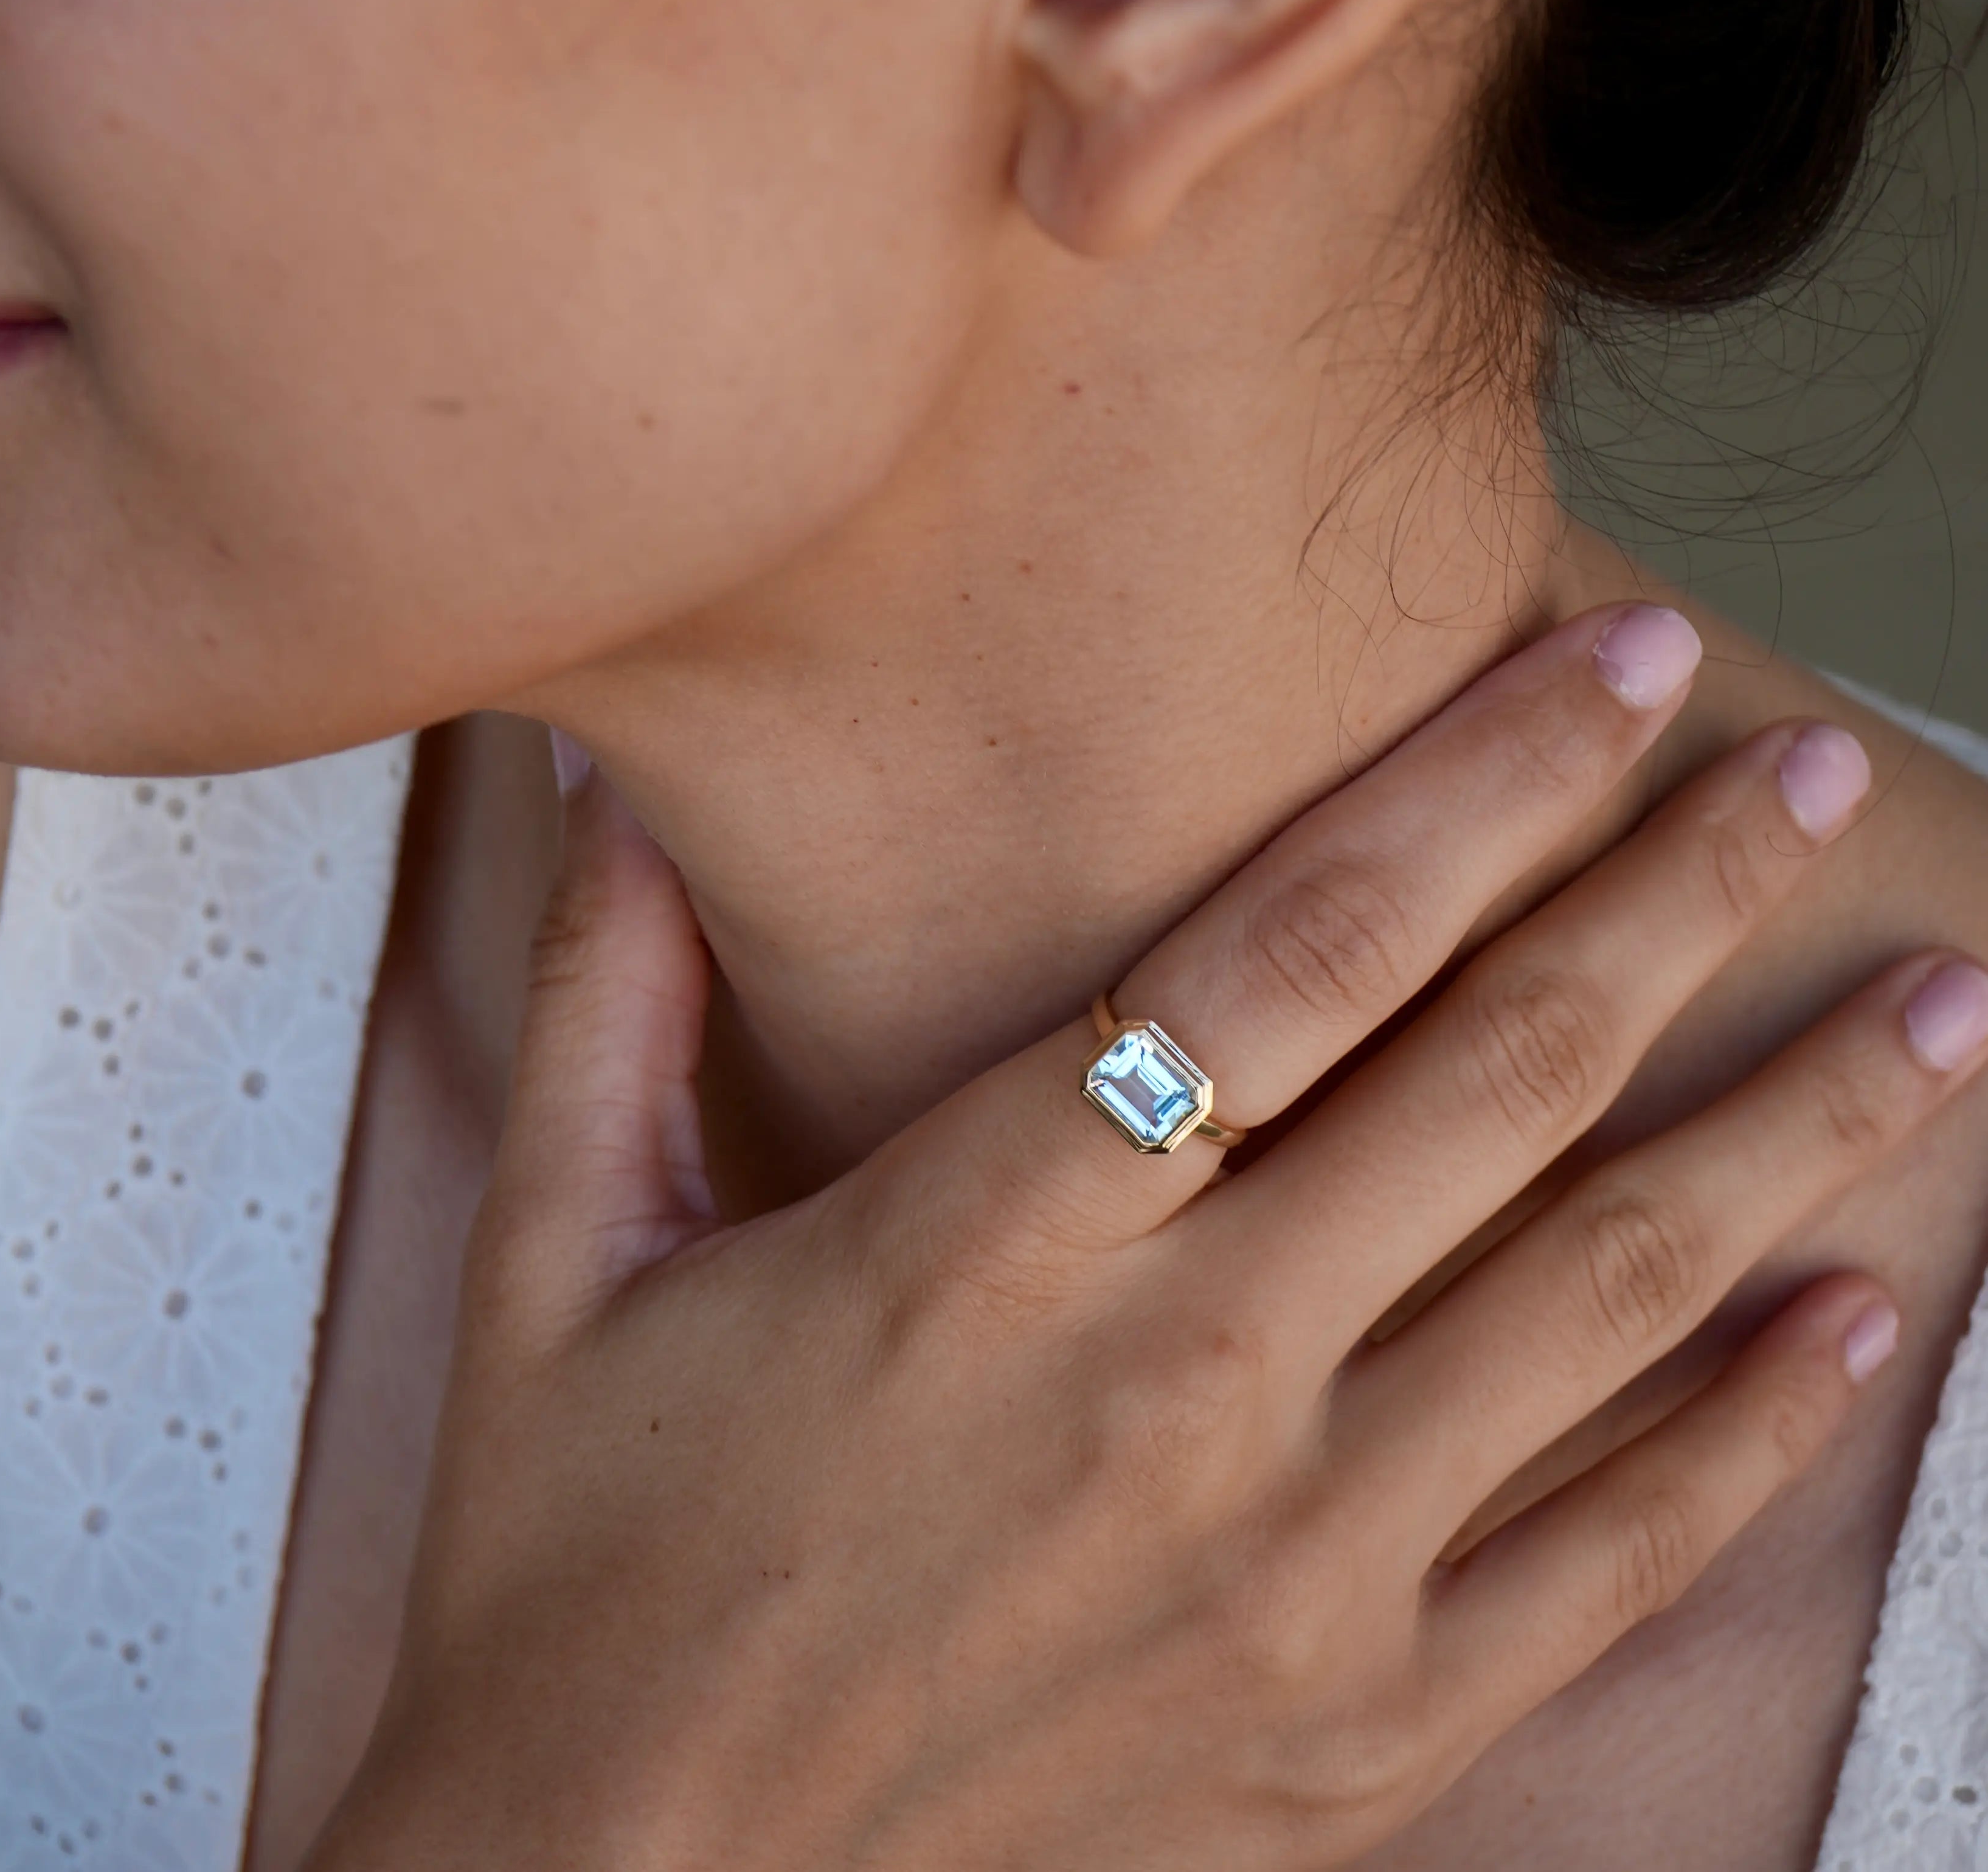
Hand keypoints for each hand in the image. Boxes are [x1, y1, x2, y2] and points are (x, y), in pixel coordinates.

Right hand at [308, 606, 1983, 1871]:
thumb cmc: (567, 1575)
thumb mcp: (556, 1259)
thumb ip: (607, 995)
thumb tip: (603, 774)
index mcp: (988, 1234)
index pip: (1299, 947)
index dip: (1483, 782)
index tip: (1626, 666)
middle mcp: (1175, 1379)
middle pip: (1498, 1081)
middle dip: (1680, 898)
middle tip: (1816, 772)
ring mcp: (1288, 1573)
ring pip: (1604, 1297)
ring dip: (1790, 1133)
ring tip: (1935, 1011)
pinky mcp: (1348, 1740)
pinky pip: (1608, 1560)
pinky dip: (1755, 1430)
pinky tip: (1863, 1317)